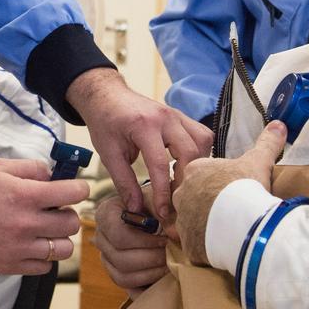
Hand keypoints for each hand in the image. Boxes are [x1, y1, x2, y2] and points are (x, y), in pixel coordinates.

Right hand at [0, 158, 86, 274]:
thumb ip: (31, 169)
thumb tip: (53, 175)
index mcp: (26, 196)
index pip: (74, 193)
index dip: (79, 188)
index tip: (75, 189)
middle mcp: (27, 224)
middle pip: (72, 224)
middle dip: (68, 214)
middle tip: (55, 211)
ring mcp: (20, 248)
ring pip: (64, 250)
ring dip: (59, 238)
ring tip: (45, 232)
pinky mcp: (10, 266)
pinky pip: (44, 267)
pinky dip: (43, 257)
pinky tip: (32, 246)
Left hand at [67, 68, 211, 221]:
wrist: (107, 97)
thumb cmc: (105, 123)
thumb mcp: (108, 154)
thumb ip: (124, 182)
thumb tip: (136, 209)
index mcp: (143, 125)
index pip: (160, 164)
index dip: (163, 192)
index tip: (163, 212)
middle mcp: (165, 117)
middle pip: (190, 152)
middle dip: (185, 180)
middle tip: (176, 199)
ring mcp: (176, 115)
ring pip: (202, 142)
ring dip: (195, 165)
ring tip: (180, 182)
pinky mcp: (181, 117)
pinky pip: (202, 135)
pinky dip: (199, 153)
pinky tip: (185, 165)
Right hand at [93, 194, 170, 297]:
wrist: (152, 212)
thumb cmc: (153, 203)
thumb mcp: (156, 198)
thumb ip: (163, 209)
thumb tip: (172, 232)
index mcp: (105, 214)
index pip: (119, 235)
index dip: (145, 241)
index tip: (164, 240)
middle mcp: (101, 238)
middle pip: (120, 258)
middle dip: (151, 258)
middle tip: (171, 254)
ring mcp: (106, 258)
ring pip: (123, 276)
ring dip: (150, 273)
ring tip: (169, 265)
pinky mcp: (116, 274)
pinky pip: (128, 288)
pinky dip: (147, 286)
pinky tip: (163, 277)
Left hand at [173, 121, 285, 265]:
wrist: (242, 221)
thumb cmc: (247, 186)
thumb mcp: (259, 161)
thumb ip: (267, 143)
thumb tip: (279, 125)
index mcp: (195, 170)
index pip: (199, 172)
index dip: (216, 180)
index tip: (231, 187)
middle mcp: (182, 193)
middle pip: (190, 196)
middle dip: (205, 201)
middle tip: (228, 208)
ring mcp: (183, 220)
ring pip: (190, 221)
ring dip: (204, 224)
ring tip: (226, 229)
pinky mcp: (188, 243)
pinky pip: (194, 244)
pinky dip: (205, 245)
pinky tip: (221, 245)